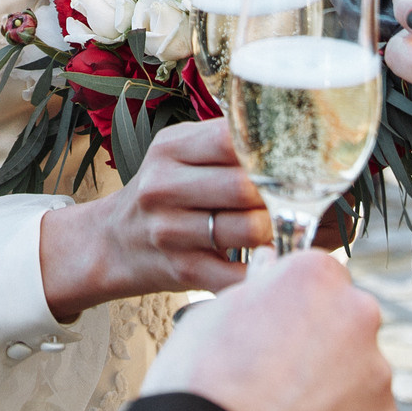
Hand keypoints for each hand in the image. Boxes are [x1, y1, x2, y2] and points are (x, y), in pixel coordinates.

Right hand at [39, 119, 271, 316]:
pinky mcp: (183, 271)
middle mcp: (164, 187)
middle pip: (244, 186)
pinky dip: (265, 269)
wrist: (114, 242)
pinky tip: (272, 259)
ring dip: (277, 230)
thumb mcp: (178, 153)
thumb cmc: (163, 193)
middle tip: (296, 197)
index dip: (269, 151)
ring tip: (282, 224)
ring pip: (249, 229)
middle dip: (279, 194)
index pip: (231, 139)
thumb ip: (221, 141)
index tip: (292, 159)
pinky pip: (239, 273)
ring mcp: (170, 231)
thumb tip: (289, 137)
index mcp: (170, 149)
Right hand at [140, 250, 394, 410]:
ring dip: (332, 382)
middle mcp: (357, 313)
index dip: (294, 302)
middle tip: (279, 371)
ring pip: (357, 368)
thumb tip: (269, 278)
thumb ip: (258, 290)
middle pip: (346, 318)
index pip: (318, 275)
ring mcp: (376, 369)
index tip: (276, 324)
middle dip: (321, 339)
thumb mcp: (216, 311)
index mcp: (316, 275)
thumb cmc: (204, 380)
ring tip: (286, 410)